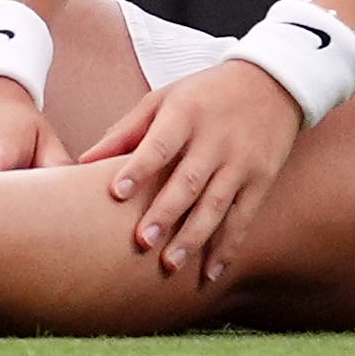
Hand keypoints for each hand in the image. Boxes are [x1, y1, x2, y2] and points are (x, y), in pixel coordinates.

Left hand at [80, 59, 301, 284]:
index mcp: (186, 114)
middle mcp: (215, 140)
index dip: (139, 168)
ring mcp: (241, 162)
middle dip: (165, 213)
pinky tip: (210, 272)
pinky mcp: (261, 180)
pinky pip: (243, 218)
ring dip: (193, 238)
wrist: (271, 83)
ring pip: (215, 205)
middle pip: (189, 181)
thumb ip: (126, 131)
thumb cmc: (203, 94)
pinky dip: (227, 247)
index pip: (160, 144)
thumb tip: (84, 161)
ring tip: (169, 264)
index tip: (117, 193)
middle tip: (141, 242)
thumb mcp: (165, 99)